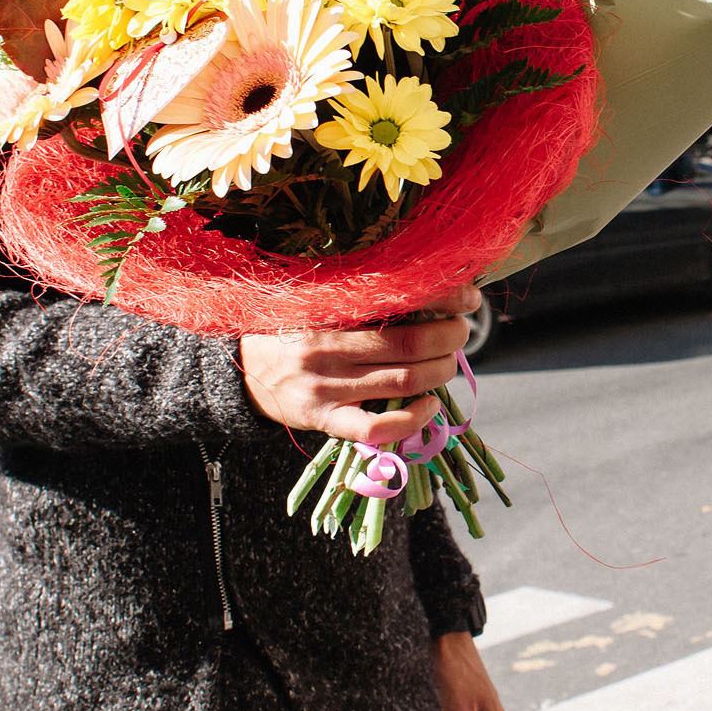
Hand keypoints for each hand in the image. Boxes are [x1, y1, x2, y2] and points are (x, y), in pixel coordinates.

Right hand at [239, 286, 480, 445]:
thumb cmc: (292, 327)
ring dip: (441, 372)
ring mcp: (325, 387)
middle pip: (411, 344)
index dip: (444, 298)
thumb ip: (362, 291)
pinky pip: (377, 428)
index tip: (469, 297)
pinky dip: (413, 418)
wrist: (242, 369)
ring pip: (404, 382)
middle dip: (450, 337)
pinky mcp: (324, 420)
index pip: (399, 297)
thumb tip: (428, 282)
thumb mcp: (317, 297)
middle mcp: (325, 347)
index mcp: (326, 308)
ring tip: (448, 362)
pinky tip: (429, 405)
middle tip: (460, 332)